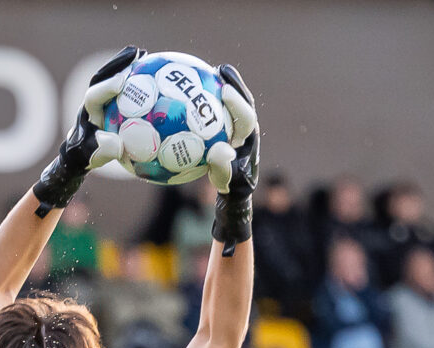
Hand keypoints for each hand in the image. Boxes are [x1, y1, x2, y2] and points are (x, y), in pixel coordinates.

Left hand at [32, 45, 138, 212]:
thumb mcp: (93, 157)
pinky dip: (141, 82)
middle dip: (119, 63)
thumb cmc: (86, 156)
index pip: (95, 95)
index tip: (121, 82)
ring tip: (145, 55)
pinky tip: (159, 77)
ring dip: (129, 65)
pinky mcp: (114, 102)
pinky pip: (128, 90)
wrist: (81, 155)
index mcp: (88, 111)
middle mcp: (96, 100)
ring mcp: (104, 99)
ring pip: (116, 78)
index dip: (107, 87)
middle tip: (136, 54)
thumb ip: (103, 150)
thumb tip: (118, 145)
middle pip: (105, 75)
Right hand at [208, 64, 260, 247]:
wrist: (232, 191)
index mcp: (248, 138)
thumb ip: (222, 168)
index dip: (237, 101)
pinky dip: (202, 100)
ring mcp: (235, 126)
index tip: (224, 90)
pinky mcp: (225, 127)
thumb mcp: (225, 182)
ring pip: (228, 102)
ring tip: (206, 71)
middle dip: (232, 83)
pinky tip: (185, 91)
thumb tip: (220, 152)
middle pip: (241, 100)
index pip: (246, 115)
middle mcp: (244, 128)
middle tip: (219, 70)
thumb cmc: (229, 188)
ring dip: (218, 86)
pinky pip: (213, 111)